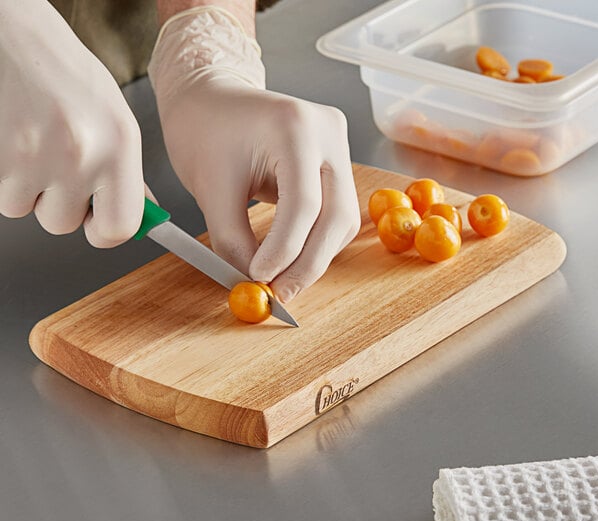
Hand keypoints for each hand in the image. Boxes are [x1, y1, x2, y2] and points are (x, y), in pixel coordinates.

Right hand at [0, 0, 144, 246]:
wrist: (9, 32)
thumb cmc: (62, 70)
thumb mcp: (112, 119)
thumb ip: (123, 171)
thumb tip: (139, 217)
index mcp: (119, 144)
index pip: (120, 227)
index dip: (104, 231)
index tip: (97, 222)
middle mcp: (80, 152)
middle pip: (63, 224)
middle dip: (57, 202)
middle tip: (55, 163)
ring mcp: (31, 154)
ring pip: (25, 209)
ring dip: (26, 187)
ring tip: (31, 142)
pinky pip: (0, 194)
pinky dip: (4, 175)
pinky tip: (12, 140)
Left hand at [149, 7, 359, 301]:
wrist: (211, 98)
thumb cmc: (203, 132)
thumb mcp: (210, 189)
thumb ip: (234, 240)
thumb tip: (256, 284)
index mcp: (294, 126)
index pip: (302, 203)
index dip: (284, 250)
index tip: (260, 280)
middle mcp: (327, 132)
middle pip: (335, 215)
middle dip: (308, 263)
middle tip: (282, 294)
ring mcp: (338, 145)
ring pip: (342, 220)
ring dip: (316, 256)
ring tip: (284, 280)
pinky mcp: (336, 160)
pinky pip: (337, 212)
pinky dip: (317, 241)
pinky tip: (295, 257)